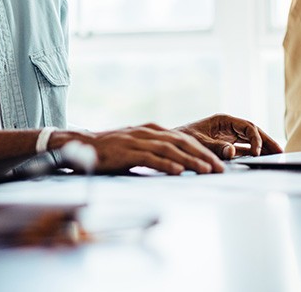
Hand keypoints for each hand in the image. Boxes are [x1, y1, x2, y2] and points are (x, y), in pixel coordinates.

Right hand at [71, 123, 226, 174]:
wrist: (82, 146)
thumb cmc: (111, 151)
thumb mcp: (136, 147)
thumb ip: (155, 151)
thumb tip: (177, 164)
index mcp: (151, 130)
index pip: (183, 139)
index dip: (202, 150)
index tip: (218, 163)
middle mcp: (147, 132)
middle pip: (181, 142)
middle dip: (203, 155)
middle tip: (219, 169)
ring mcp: (136, 141)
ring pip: (169, 149)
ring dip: (189, 160)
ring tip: (205, 170)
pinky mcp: (126, 152)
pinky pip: (150, 158)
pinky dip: (166, 164)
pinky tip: (178, 171)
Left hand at [176, 113, 282, 159]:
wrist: (169, 144)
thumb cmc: (181, 139)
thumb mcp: (198, 142)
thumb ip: (215, 147)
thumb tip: (232, 151)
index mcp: (223, 120)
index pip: (247, 127)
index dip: (256, 139)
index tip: (258, 153)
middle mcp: (227, 126)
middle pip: (253, 132)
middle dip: (267, 141)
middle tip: (280, 151)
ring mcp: (227, 135)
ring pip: (250, 140)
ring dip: (263, 147)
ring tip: (277, 156)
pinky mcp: (225, 144)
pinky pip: (243, 148)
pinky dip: (253, 153)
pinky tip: (261, 160)